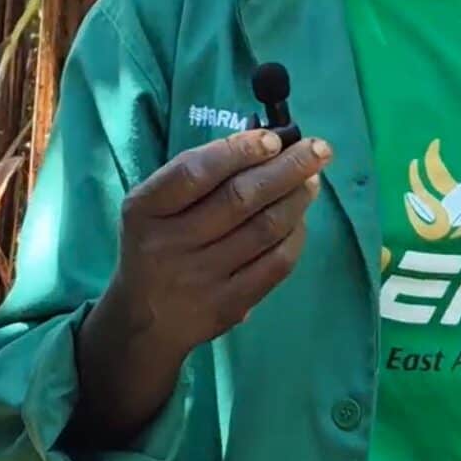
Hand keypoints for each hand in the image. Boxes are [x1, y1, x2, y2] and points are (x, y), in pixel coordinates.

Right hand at [103, 128, 330, 361]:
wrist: (143, 321)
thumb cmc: (155, 245)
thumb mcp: (153, 207)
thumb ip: (195, 177)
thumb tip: (264, 145)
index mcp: (146, 209)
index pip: (194, 172)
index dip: (238, 151)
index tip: (273, 138)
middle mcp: (170, 243)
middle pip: (239, 199)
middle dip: (286, 168)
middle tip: (317, 150)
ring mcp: (200, 278)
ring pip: (264, 230)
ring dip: (296, 199)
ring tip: (311, 181)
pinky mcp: (227, 306)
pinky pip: (274, 265)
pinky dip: (295, 237)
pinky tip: (301, 220)